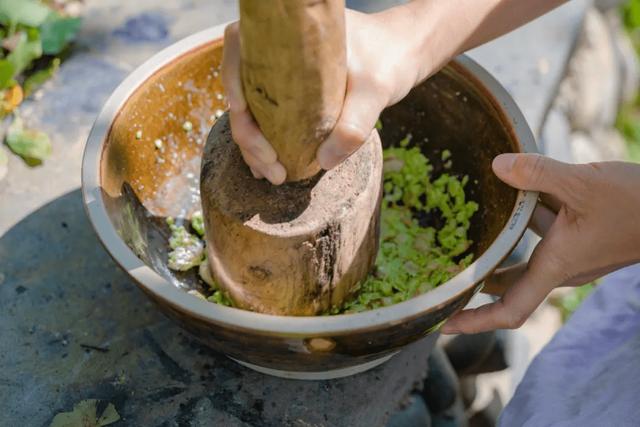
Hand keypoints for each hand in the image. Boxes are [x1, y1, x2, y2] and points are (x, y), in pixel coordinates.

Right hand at [221, 7, 424, 183]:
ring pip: (250, 107)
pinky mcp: (290, 91)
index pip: (239, 49)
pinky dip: (266, 139)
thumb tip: (322, 162)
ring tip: (272, 176)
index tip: (244, 118)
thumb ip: (354, 124)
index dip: (231, 82)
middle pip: (240, 88)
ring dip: (253, 143)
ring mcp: (279, 72)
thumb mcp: (375, 90)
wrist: (403, 53)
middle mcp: (274, 50)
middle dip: (247, 133)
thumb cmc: (388, 60)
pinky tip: (272, 165)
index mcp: (285, 33)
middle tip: (271, 169)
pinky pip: (266, 114)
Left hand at [442, 153, 639, 333]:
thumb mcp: (583, 184)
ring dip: (497, 239)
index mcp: (556, 267)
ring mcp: (570, 249)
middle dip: (476, 279)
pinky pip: (541, 227)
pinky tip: (507, 185)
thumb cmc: (638, 204)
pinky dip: (523, 214)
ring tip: (460, 224)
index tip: (444, 323)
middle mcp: (560, 265)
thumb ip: (538, 174)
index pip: (510, 310)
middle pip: (507, 283)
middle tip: (441, 271)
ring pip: (523, 249)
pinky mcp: (579, 232)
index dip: (476, 322)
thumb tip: (496, 166)